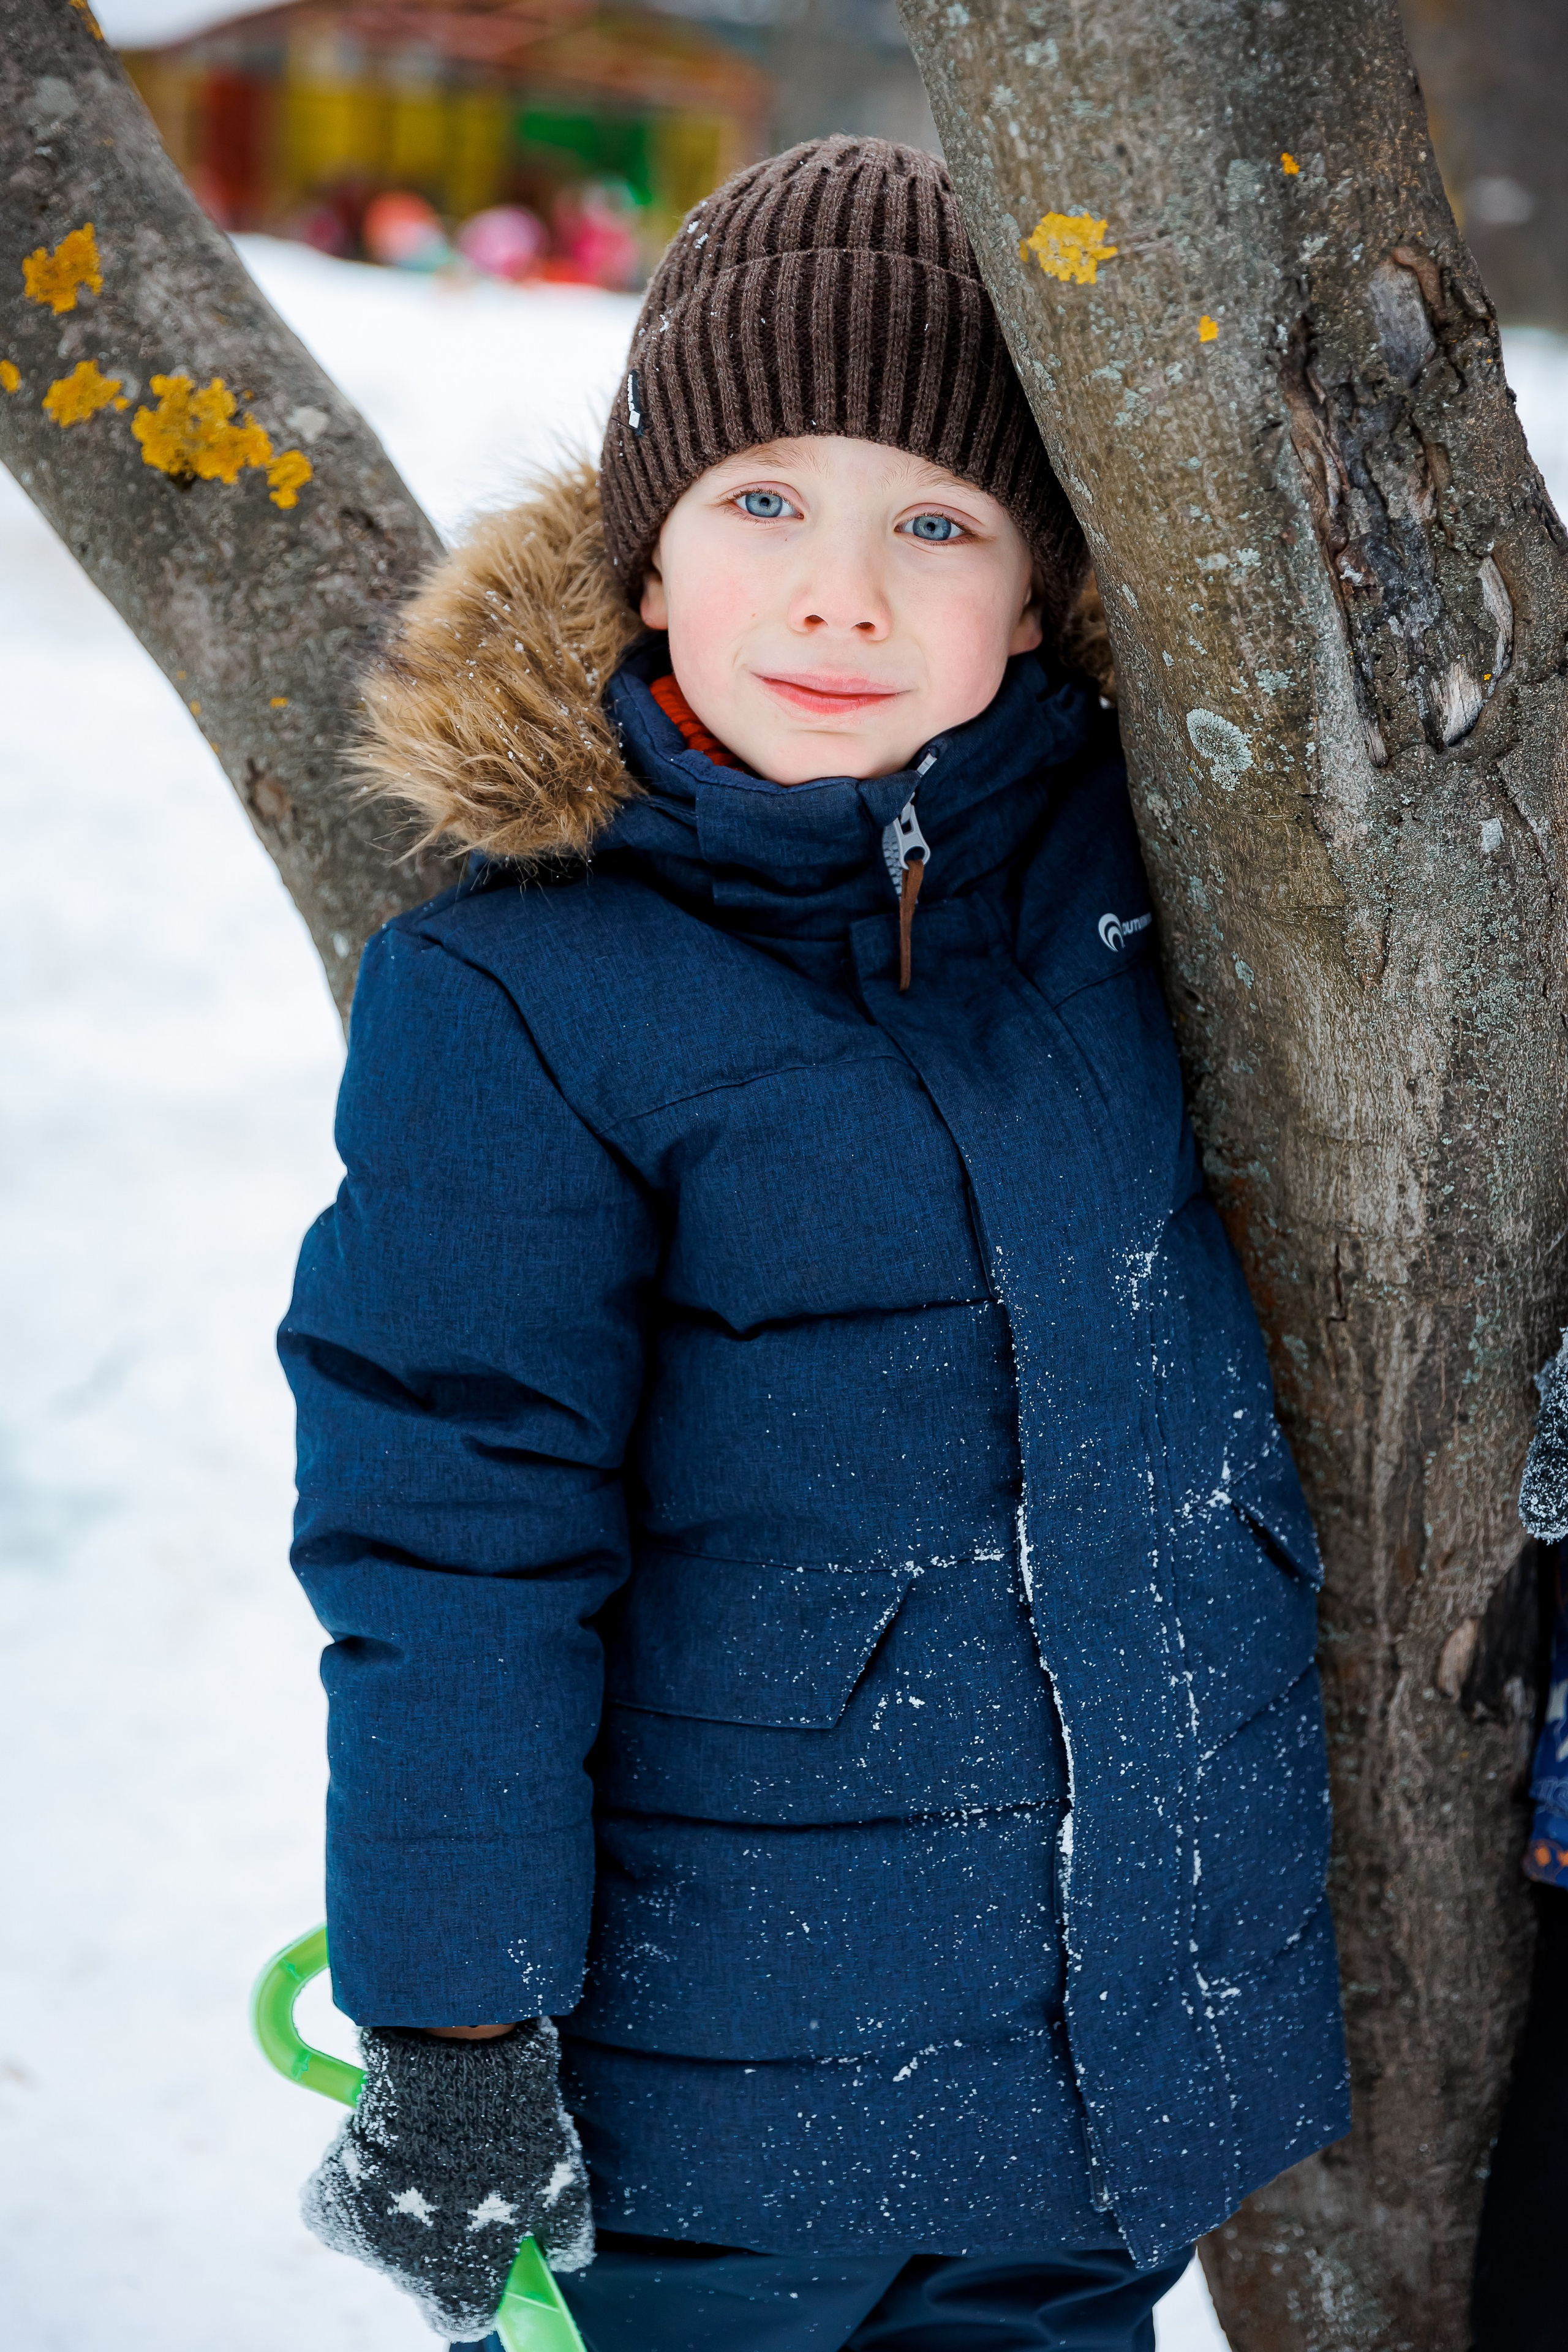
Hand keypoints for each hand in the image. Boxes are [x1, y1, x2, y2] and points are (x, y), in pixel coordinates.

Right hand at [302, 2016, 592, 2339]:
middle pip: (422, 2277)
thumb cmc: (517, 2133)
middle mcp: (409, 2275)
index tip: (486, 2256)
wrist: (453, 2073)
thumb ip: (566, 2234)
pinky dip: (357, 2187)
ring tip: (427, 2157)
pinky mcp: (331, 2202)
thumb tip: (571, 2258)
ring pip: (383, 2240)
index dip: (477, 2289)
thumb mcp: (563, 2185)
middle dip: (439, 2243)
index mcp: (462, 2284)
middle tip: (460, 2188)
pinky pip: (342, 2209)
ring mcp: (366, 2239)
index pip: (463, 2318)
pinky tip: (387, 2150)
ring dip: (399, 2211)